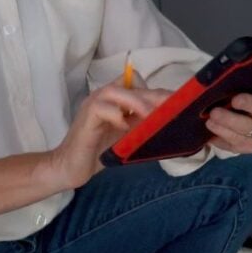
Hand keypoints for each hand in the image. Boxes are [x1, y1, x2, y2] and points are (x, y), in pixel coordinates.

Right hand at [47, 82, 170, 190]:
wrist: (71, 167)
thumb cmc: (99, 152)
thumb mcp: (128, 137)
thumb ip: (143, 127)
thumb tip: (169, 123)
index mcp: (116, 101)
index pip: (140, 87)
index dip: (159, 92)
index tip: (181, 102)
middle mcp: (105, 98)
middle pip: (132, 86)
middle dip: (154, 95)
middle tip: (174, 106)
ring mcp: (93, 105)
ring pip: (115, 91)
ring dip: (136, 101)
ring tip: (151, 115)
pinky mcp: (85, 118)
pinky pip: (100, 109)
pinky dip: (115, 115)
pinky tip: (125, 127)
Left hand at [205, 75, 251, 154]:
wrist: (236, 124)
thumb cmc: (242, 97)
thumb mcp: (245, 87)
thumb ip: (243, 80)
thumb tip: (224, 74)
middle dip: (250, 104)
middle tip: (235, 100)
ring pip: (248, 129)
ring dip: (229, 121)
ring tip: (213, 115)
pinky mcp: (250, 146)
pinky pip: (236, 142)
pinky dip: (221, 134)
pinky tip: (211, 127)